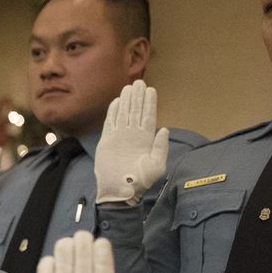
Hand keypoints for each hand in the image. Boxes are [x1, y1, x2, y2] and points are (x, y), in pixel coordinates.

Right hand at [94, 82, 169, 205]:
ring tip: (129, 87)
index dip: (150, 103)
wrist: (120, 190)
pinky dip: (113, 112)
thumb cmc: (140, 181)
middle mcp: (133, 135)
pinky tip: (117, 101)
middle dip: (138, 96)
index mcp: (146, 139)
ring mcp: (120, 137)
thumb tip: (164, 129)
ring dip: (127, 100)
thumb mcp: (157, 166)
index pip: (149, 116)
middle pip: (136, 111)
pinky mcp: (107, 140)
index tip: (150, 89)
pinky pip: (110, 123)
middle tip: (138, 82)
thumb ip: (161, 147)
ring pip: (124, 114)